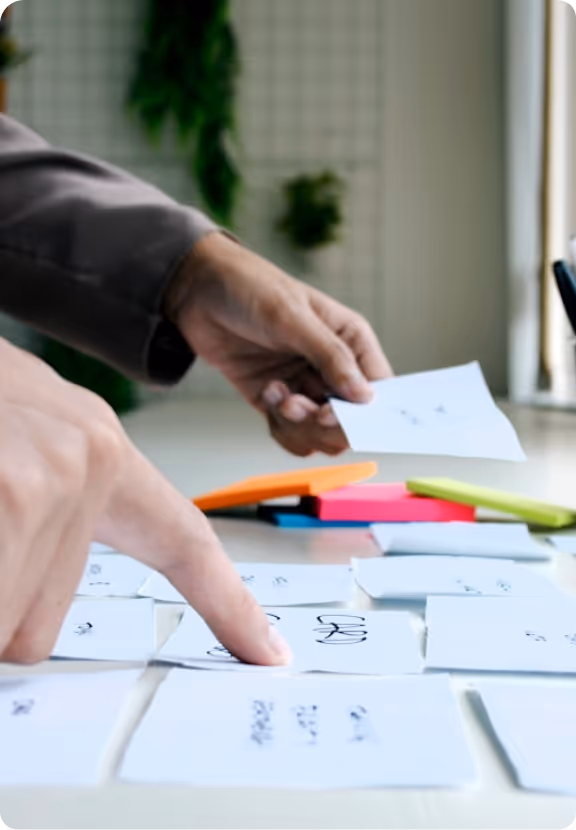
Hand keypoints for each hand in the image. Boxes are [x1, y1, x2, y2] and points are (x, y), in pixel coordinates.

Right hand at [0, 338, 289, 665]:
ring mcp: (49, 475)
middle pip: (38, 623)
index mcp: (99, 452)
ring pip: (4, 626)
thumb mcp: (12, 445)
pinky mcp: (14, 487)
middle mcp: (89, 458)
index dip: (228, 604)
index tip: (267, 653)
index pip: (181, 539)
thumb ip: (38, 515)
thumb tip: (22, 616)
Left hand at [169, 233, 392, 455]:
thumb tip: (365, 397)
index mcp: (350, 340)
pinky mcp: (275, 399)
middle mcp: (332, 367)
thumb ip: (330, 356)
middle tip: (298, 406)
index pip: (378, 389)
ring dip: (299, 425)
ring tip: (278, 396)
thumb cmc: (250, 287)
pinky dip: (279, 426)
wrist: (195, 289)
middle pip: (350, 421)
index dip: (364, 412)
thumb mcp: (292, 317)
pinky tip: (266, 391)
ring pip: (320, 433)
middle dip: (324, 422)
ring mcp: (304, 385)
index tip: (331, 413)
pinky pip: (290, 433)